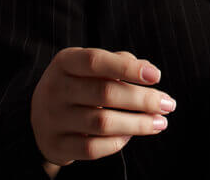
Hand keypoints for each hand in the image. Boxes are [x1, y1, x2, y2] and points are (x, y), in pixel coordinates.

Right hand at [31, 48, 175, 167]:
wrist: (40, 117)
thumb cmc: (79, 84)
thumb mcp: (91, 66)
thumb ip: (120, 62)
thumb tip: (149, 70)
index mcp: (65, 62)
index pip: (96, 61)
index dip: (128, 68)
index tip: (157, 76)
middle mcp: (54, 89)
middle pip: (105, 94)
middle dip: (143, 100)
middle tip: (169, 104)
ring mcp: (52, 120)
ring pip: (102, 123)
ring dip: (138, 124)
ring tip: (160, 122)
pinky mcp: (56, 146)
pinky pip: (93, 148)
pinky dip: (118, 142)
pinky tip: (132, 135)